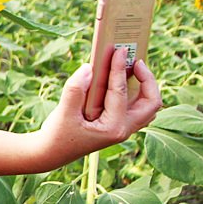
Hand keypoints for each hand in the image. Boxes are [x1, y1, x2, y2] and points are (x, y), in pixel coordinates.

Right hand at [37, 48, 161, 166]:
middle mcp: (123, 129)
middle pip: (151, 102)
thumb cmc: (57, 135)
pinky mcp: (117, 126)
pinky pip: (138, 108)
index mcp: (113, 128)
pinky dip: (137, 93)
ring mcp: (122, 129)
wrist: (51, 153)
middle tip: (135, 60)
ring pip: (148, 106)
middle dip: (148, 79)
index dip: (119, 69)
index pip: (120, 92)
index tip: (119, 50)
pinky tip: (123, 79)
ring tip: (133, 67)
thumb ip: (75, 89)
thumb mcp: (63, 112)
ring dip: (145, 86)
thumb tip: (89, 67)